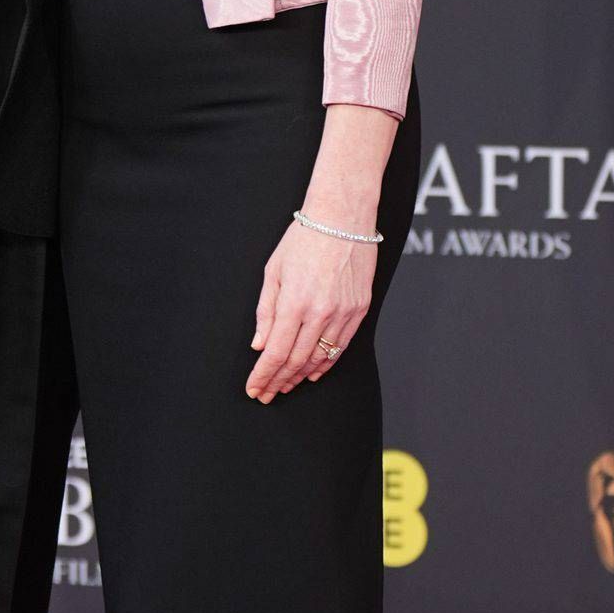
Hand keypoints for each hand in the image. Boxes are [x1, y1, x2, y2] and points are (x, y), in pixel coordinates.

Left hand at [247, 216, 373, 402]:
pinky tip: (312, 372)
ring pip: (320, 359)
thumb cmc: (304, 239)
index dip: (263, 376)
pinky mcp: (359, 310)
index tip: (254, 389)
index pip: (276, 353)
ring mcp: (343, 313)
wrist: (343, 219)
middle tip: (267, 393)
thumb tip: (260, 345)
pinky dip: (325, 364)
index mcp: (294, 302)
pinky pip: (341, 347)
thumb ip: (266, 311)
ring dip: (300, 377)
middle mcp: (321, 312)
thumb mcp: (273, 271)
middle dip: (278, 381)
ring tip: (285, 386)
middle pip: (296, 361)